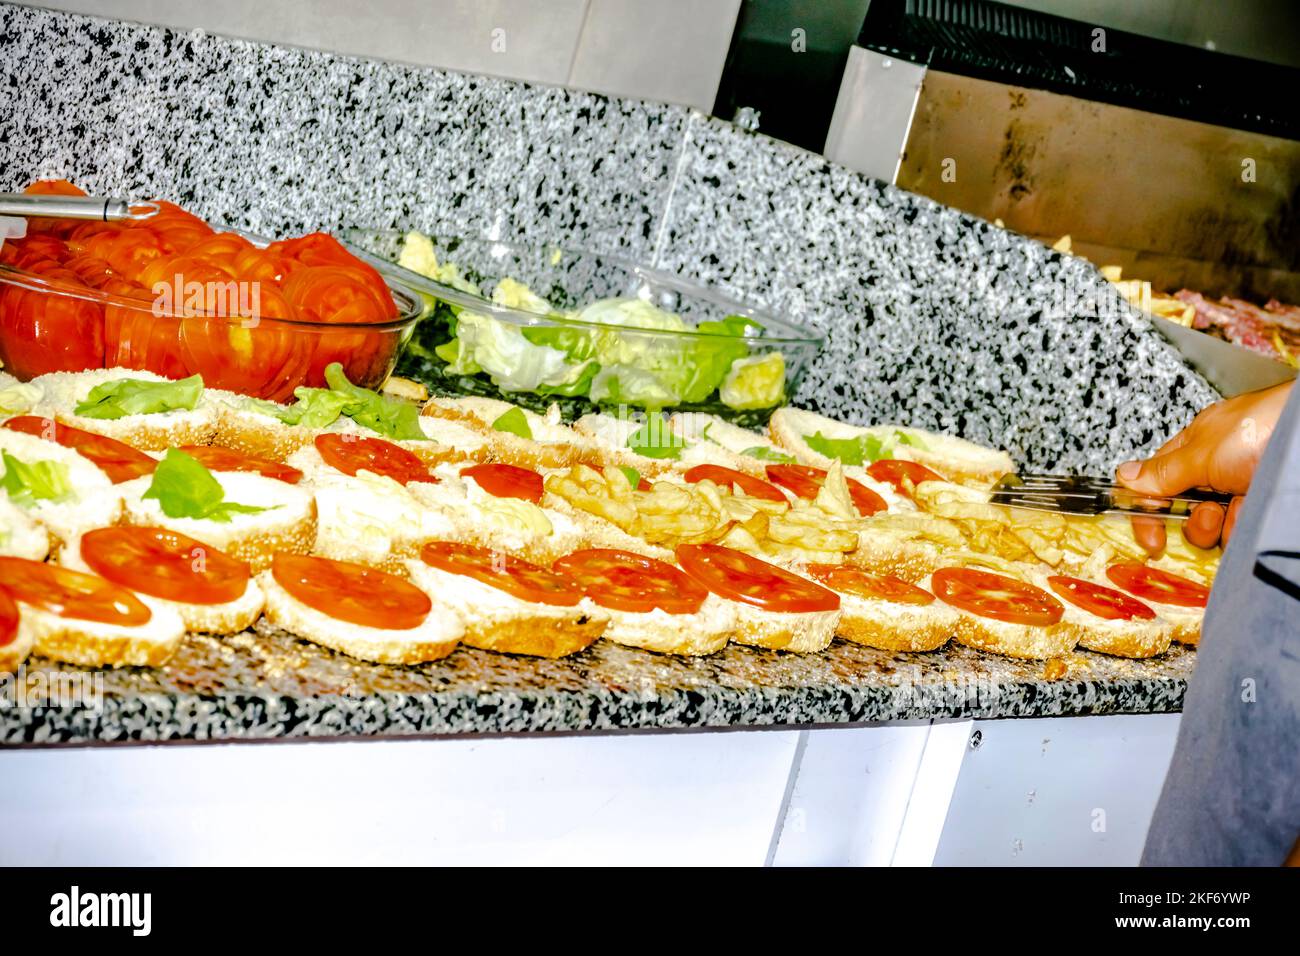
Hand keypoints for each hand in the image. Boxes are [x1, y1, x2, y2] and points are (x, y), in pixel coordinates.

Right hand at [1115, 382, 1290, 553]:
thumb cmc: (1262, 428)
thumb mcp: (1201, 452)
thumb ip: (1161, 471)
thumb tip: (1122, 476)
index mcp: (1195, 447)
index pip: (1158, 483)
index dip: (1150, 511)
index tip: (1150, 539)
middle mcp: (1218, 469)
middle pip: (1186, 510)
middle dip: (1194, 520)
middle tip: (1208, 512)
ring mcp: (1243, 489)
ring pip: (1215, 526)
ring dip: (1221, 526)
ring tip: (1238, 510)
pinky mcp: (1264, 507)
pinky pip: (1242, 531)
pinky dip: (1244, 528)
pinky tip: (1255, 514)